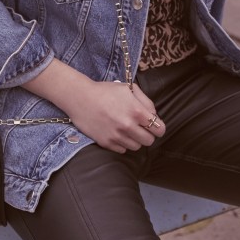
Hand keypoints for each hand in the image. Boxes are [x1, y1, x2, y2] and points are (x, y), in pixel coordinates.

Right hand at [23, 59, 164, 153]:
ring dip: (135, 139)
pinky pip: (123, 150)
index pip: (159, 129)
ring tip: (127, 129)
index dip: (159, 128)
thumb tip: (154, 116)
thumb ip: (146, 102)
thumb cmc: (106, 91)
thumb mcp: (129, 88)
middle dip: (148, 134)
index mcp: (136, 111)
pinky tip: (117, 133)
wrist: (80, 98)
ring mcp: (117, 136)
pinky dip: (123, 143)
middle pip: (149, 141)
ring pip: (136, 147)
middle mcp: (128, 126)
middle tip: (141, 127)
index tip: (154, 126)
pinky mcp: (106, 143)